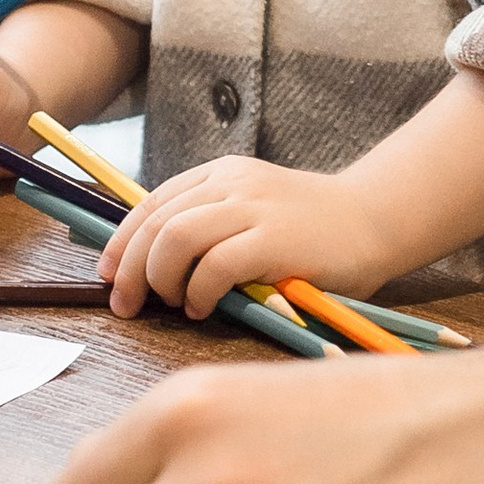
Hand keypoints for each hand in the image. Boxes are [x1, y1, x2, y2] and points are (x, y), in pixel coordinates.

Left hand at [97, 154, 389, 318]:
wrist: (376, 219)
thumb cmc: (312, 230)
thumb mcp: (253, 211)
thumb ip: (211, 227)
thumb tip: (152, 265)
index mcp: (221, 175)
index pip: (151, 203)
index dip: (121, 241)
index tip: (108, 274)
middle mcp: (232, 184)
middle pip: (156, 224)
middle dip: (130, 269)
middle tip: (126, 304)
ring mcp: (254, 208)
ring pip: (176, 239)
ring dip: (161, 279)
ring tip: (174, 303)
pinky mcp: (274, 239)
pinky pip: (214, 266)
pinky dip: (198, 292)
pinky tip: (204, 308)